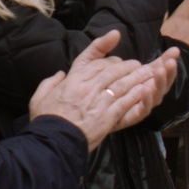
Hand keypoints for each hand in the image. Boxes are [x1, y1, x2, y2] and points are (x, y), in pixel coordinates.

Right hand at [28, 34, 179, 149]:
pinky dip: (136, 95)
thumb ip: (49, 82)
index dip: (106, 53)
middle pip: (112, 71)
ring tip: (148, 73)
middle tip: (139, 64)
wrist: (53, 141)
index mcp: (72, 80)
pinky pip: (125, 102)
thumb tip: (60, 73)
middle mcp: (87, 87)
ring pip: (121, 84)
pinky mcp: (107, 116)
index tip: (116, 47)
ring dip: (136, 78)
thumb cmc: (46, 120)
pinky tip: (145, 90)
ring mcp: (98, 101)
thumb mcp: (39, 97)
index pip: (92, 60)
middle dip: (127, 66)